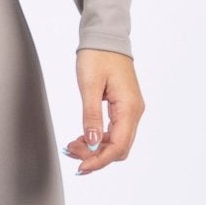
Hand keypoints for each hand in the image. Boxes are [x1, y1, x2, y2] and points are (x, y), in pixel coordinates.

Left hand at [63, 48, 141, 174]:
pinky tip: (83, 138)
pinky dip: (99, 138)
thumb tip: (93, 143)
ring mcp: (130, 110)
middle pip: (119, 148)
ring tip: (73, 146)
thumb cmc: (98, 56)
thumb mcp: (90, 86)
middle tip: (71, 153)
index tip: (80, 167)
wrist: (105, 37)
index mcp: (129, 108)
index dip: (100, 161)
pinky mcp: (123, 107)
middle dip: (96, 156)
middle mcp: (134, 112)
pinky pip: (114, 131)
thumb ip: (91, 116)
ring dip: (96, 149)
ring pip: (116, 141)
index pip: (119, 146)